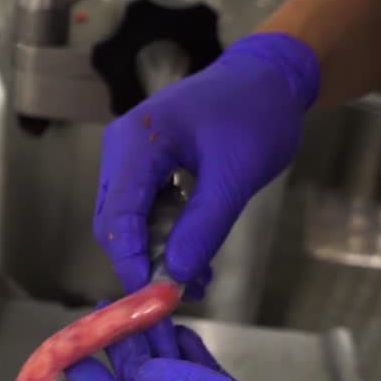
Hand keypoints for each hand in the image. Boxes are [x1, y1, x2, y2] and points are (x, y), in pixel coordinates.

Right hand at [93, 33, 319, 291]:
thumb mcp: (236, 174)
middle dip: (141, 263)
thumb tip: (175, 274)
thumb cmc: (256, 115)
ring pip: (125, 221)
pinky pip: (141, 210)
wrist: (267, 78)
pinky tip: (193, 256)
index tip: (152, 301)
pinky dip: (162, 237)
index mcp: (137, 141)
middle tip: (178, 296)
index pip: (118, 215)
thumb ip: (204, 224)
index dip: (130, 262)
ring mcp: (127, 156)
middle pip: (113, 222)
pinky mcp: (142, 166)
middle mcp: (120, 148)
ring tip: (196, 280)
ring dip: (154, 254)